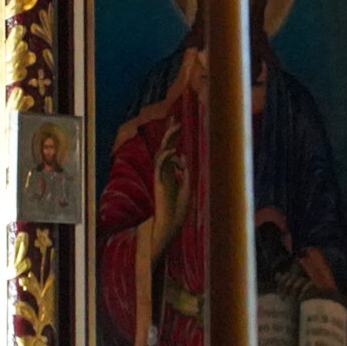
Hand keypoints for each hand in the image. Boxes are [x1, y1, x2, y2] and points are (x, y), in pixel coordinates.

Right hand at [147, 126, 190, 256]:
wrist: (169, 224)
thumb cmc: (177, 209)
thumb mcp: (186, 188)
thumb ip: (185, 172)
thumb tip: (184, 156)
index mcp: (170, 173)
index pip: (171, 153)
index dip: (174, 142)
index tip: (178, 127)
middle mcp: (164, 172)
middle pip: (164, 149)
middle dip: (170, 135)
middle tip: (176, 121)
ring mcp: (160, 177)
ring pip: (161, 154)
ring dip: (169, 141)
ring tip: (177, 128)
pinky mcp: (159, 182)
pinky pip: (160, 166)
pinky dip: (166, 157)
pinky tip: (173, 150)